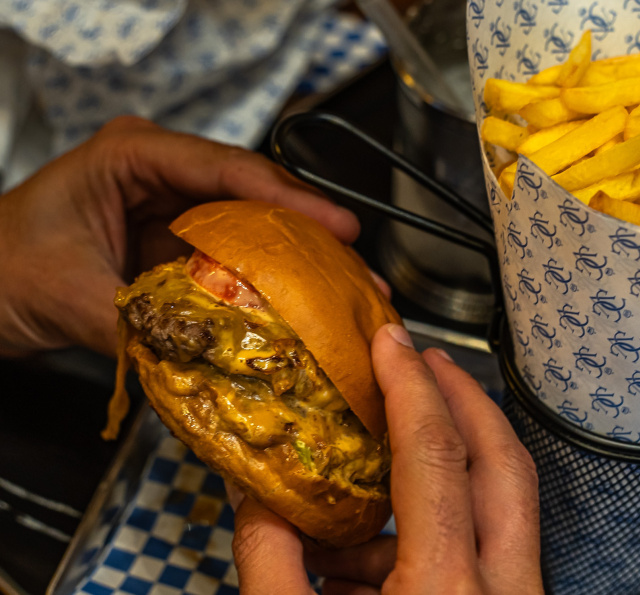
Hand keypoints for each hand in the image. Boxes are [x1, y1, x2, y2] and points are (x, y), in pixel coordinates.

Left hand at [0, 116, 358, 356]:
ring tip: (343, 288)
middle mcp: (161, 173)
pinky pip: (232, 257)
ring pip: (250, 225)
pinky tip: (298, 305)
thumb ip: (140, 326)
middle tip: (357, 266)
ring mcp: (171, 208)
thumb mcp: (68, 294)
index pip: (227, 168)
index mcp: (132, 155)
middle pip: (253, 193)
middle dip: (309, 231)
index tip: (339, 225)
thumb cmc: (1, 268)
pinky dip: (265, 282)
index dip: (292, 198)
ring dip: (296, 259)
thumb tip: (206, 361)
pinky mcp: (177, 243)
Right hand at [230, 323, 542, 593]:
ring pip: (505, 506)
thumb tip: (258, 501)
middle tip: (427, 362)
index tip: (391, 343)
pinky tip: (373, 554)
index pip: (435, 456)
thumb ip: (270, 564)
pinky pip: (488, 553)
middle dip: (462, 399)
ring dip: (445, 473)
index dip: (410, 386)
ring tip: (376, 472)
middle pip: (503, 463)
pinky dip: (436, 533)